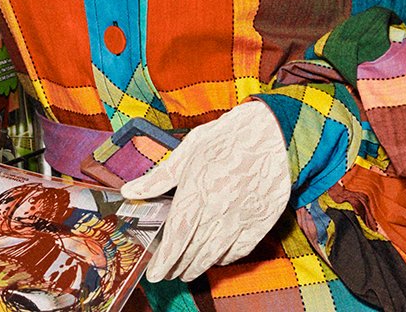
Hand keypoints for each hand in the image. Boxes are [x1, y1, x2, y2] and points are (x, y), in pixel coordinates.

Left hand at [119, 101, 289, 281]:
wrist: (275, 132)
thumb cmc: (230, 136)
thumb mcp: (191, 148)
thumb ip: (160, 176)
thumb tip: (130, 191)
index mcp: (197, 190)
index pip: (177, 236)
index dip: (164, 260)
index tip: (155, 274)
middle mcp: (219, 209)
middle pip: (193, 251)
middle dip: (177, 268)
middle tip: (167, 274)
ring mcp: (242, 218)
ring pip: (215, 255)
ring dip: (198, 267)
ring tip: (186, 272)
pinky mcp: (261, 221)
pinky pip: (240, 250)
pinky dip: (226, 259)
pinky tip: (217, 259)